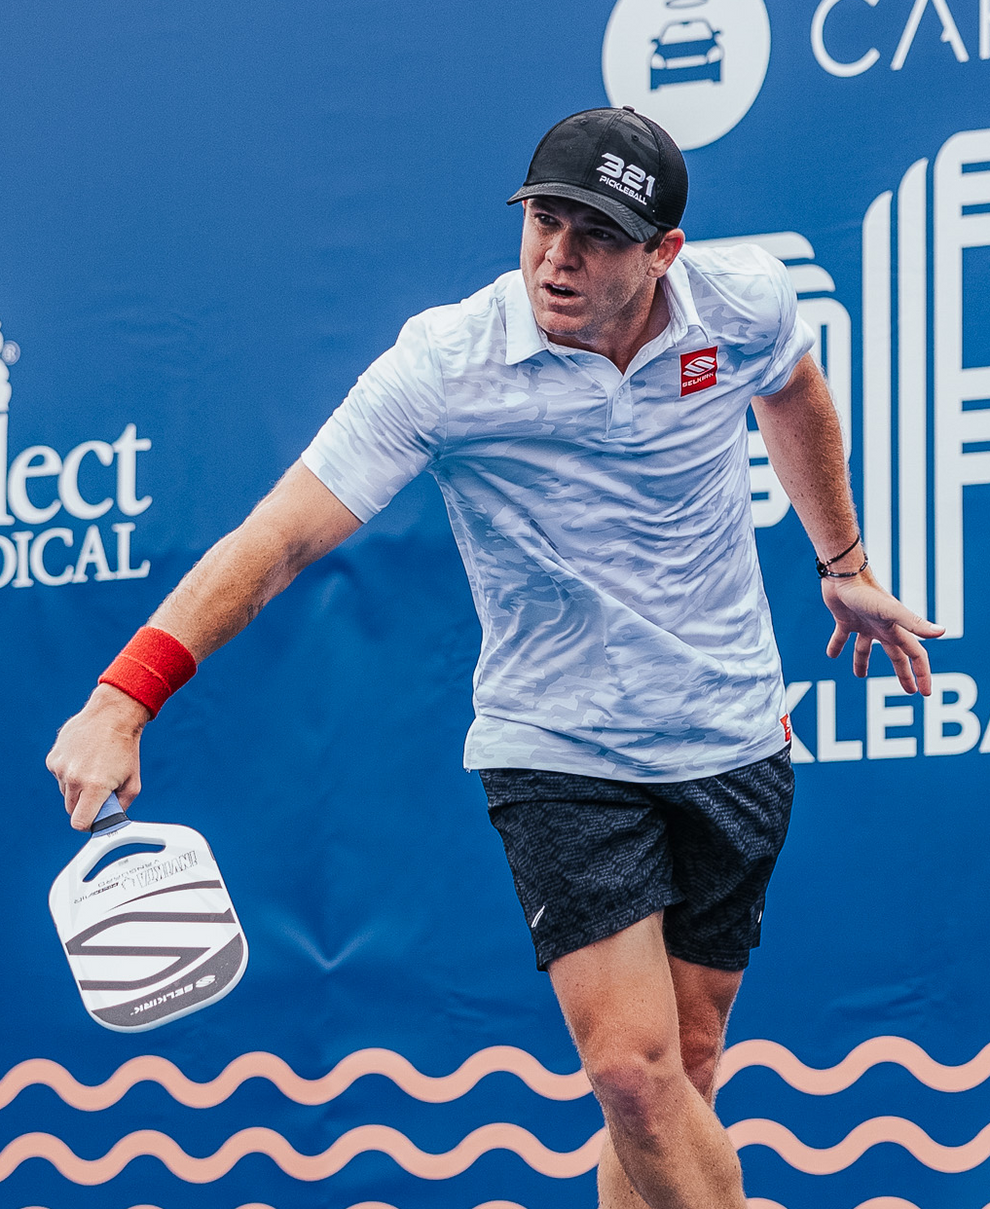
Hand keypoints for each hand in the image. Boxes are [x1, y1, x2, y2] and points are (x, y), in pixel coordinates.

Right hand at [46, 685, 151, 829]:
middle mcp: (74, 778)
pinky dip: (69, 773)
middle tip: (99, 791)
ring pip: (65, 792)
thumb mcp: (133, 782)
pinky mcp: (53, 759)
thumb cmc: (125, 749)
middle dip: (84, 805)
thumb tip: (111, 821)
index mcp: (95, 787)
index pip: (80, 822)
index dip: (88, 824)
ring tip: (94, 768)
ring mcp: (61, 768)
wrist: (112, 715)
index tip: (94, 819)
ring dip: (77, 787)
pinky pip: (59, 776)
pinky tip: (84, 758)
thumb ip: (121, 806)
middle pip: (71, 809)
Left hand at [821, 568, 944, 694]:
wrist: (844, 575)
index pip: (915, 656)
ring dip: (863, 662)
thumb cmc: (868, 593)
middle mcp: (882, 628)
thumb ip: (914, 623)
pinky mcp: (844, 619)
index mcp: (896, 630)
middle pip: (896, 656)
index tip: (925, 693)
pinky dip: (837, 646)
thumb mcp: (892, 612)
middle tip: (909, 691)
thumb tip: (942, 632)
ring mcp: (863, 624)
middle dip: (903, 674)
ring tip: (860, 676)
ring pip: (865, 648)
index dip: (922, 674)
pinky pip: (841, 637)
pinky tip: (831, 655)